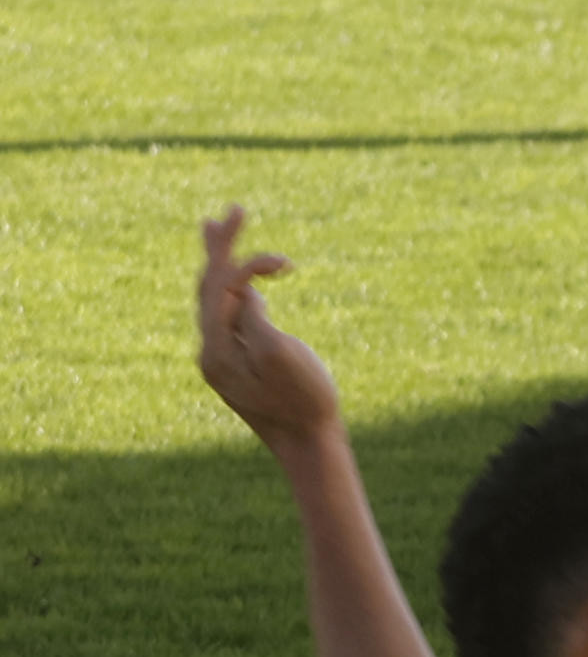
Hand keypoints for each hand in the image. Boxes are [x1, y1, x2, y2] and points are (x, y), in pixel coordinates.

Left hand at [194, 207, 341, 449]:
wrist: (309, 445)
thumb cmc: (304, 400)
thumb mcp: (282, 354)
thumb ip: (254, 317)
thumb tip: (242, 293)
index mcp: (218, 348)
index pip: (222, 288)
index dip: (249, 265)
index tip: (288, 264)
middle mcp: (211, 351)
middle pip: (208, 287)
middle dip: (220, 247)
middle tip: (230, 211)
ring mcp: (222, 360)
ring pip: (214, 300)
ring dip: (219, 265)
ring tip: (214, 231)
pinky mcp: (237, 366)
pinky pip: (227, 318)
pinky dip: (232, 292)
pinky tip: (240, 289)